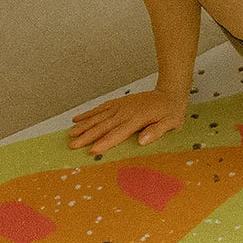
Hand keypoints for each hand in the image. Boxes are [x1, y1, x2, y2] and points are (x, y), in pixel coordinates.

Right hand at [68, 87, 187, 154]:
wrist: (170, 92)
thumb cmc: (171, 111)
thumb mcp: (171, 123)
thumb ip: (156, 131)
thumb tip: (142, 141)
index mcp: (137, 119)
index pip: (118, 133)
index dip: (105, 142)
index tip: (92, 150)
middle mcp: (126, 112)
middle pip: (103, 126)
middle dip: (87, 136)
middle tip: (72, 145)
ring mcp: (121, 106)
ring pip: (98, 116)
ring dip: (84, 125)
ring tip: (70, 134)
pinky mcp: (119, 102)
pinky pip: (101, 108)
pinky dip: (89, 113)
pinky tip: (77, 118)